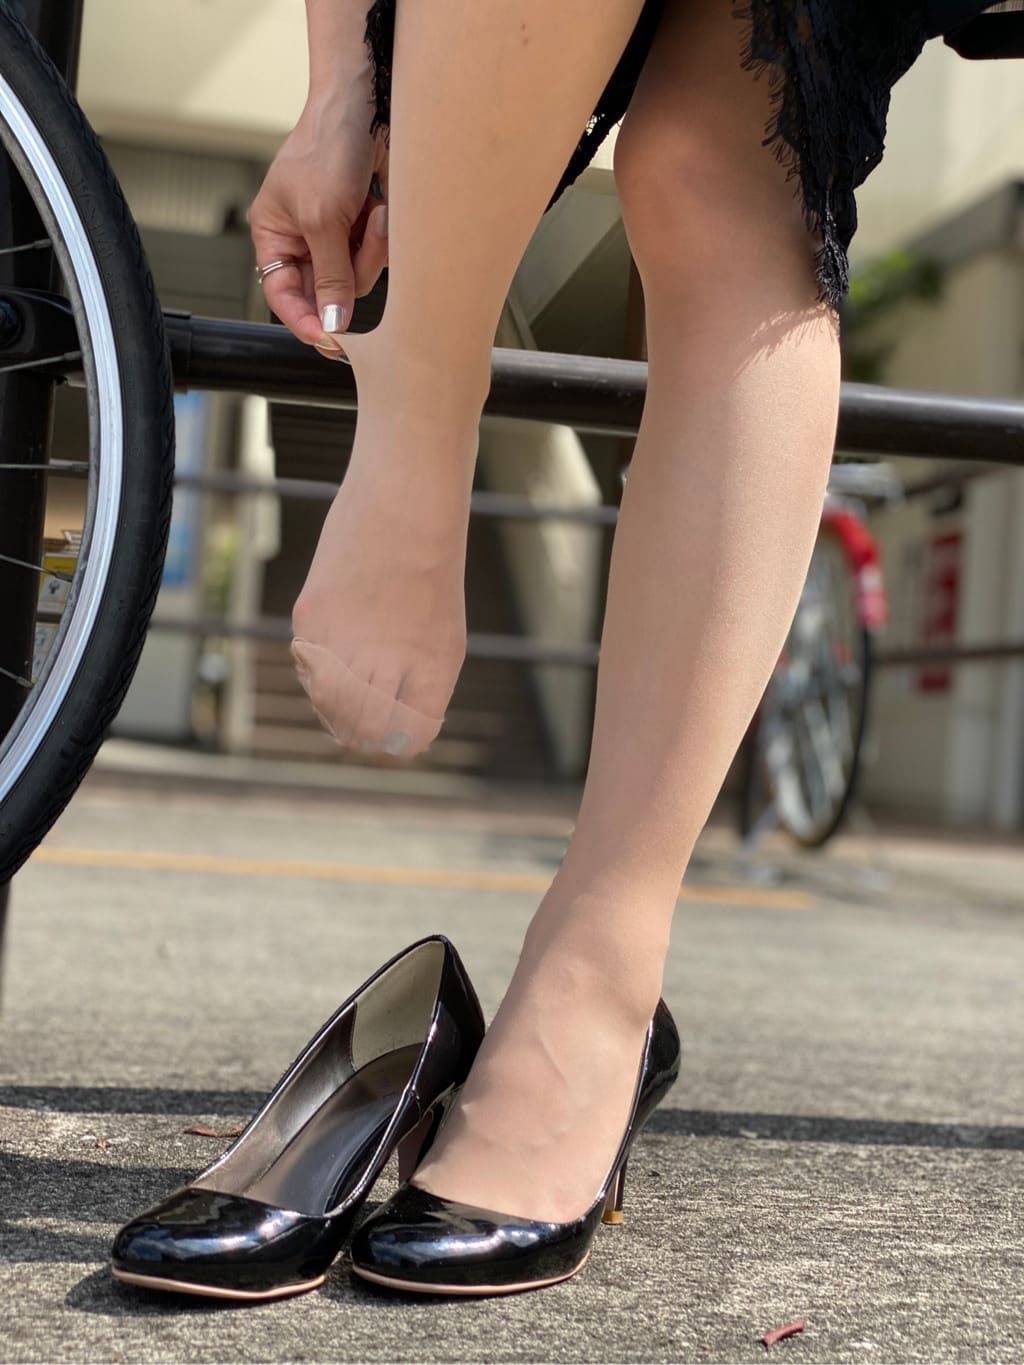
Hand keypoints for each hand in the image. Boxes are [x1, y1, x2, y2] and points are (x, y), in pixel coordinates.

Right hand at [249, 94, 388, 353]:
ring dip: (372, 249)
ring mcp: (336, 235)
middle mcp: (303, 239)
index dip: (305, 320)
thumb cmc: (329, 146)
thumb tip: (333, 324)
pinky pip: (377, 257)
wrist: (366, 104)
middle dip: (350, 269)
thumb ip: (329, 276)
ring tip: (374, 212)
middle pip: (328, 291)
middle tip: (361, 239)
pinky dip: (383, 238)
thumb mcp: (322, 218)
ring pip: (358, 277)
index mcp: (274, 234)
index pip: (283, 295)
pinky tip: (382, 208)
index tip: (330, 342)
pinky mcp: (364, 228)